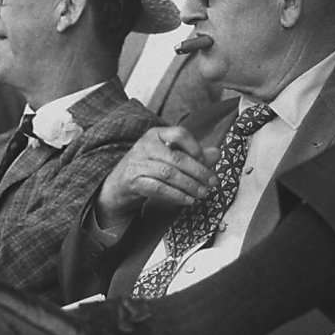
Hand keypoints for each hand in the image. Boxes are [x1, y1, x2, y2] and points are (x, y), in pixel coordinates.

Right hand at [96, 127, 219, 226]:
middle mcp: (145, 145)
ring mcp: (137, 163)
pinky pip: (158, 188)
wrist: (117, 186)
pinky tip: (188, 200)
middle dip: (198, 171)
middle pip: (177, 157)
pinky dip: (176, 195)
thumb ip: (193, 155)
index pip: (179, 133)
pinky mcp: (132, 181)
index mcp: (155, 134)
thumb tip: (217, 153)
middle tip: (213, 182)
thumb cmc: (147, 168)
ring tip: (203, 193)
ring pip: (168, 174)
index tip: (207, 161)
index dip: (195, 147)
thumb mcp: (168, 157)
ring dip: (189, 185)